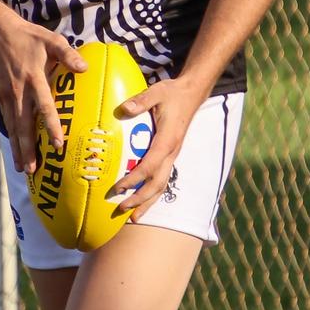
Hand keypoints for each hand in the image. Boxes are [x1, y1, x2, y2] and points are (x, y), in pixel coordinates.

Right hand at [0, 20, 86, 174]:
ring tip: (23, 169)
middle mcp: (19, 91)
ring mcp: (7, 95)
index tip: (58, 144)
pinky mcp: (0, 96)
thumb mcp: (51, 40)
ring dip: (18, 148)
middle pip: (23, 125)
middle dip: (28, 148)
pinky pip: (6, 120)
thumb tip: (84, 68)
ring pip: (13, 127)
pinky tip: (15, 150)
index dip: (51, 126)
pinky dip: (11, 137)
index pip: (44, 106)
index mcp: (34, 78)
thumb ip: (68, 54)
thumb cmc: (29, 37)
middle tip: (33, 169)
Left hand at [111, 79, 199, 220]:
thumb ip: (140, 101)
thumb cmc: (172, 93)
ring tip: (133, 218)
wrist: (192, 93)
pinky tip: (142, 199)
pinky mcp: (171, 154)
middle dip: (140, 199)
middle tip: (121, 209)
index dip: (134, 179)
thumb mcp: (156, 92)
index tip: (118, 188)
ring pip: (162, 185)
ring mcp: (173, 155)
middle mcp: (172, 152)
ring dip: (147, 202)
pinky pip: (162, 178)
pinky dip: (152, 192)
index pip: (149, 166)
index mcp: (167, 141)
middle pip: (157, 184)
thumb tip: (123, 108)